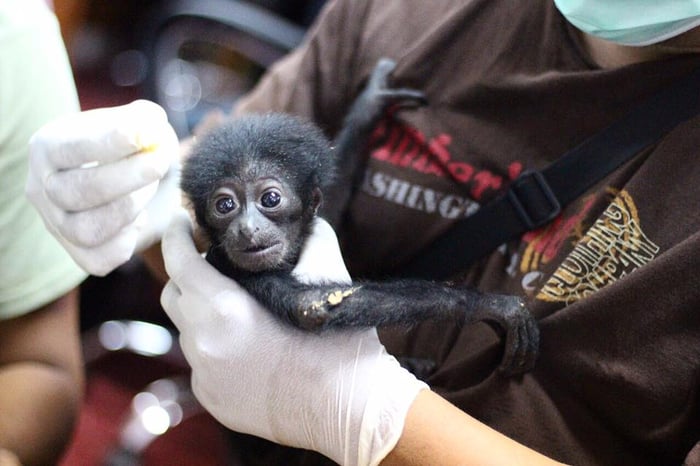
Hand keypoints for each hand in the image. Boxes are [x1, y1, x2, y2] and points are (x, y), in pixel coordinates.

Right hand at [26, 100, 180, 275]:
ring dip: (128, 210)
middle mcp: (42, 187)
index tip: (146, 136)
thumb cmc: (134, 148)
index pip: (71, 148)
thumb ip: (145, 121)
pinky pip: (98, 260)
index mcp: (48, 148)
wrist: (138, 183)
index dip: (110, 143)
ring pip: (85, 231)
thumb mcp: (139, 125)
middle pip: (78, 192)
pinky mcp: (77, 253)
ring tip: (150, 190)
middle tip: (160, 163)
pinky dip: (125, 242)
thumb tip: (151, 127)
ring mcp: (56, 225)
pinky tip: (140, 220)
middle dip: (128, 178)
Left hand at [161, 211, 427, 465]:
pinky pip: (202, 362)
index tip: (180, 222)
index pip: (179, 263)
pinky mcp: (213, 398)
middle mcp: (205, 342)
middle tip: (214, 264)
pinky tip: (249, 349)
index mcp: (226, 309)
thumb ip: (315, 244)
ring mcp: (205, 374)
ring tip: (241, 311)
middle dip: (186, 275)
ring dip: (203, 313)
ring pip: (187, 329)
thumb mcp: (329, 283)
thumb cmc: (340, 346)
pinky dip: (216, 348)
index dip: (176, 237)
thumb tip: (310, 223)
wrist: (348, 410)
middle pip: (173, 295)